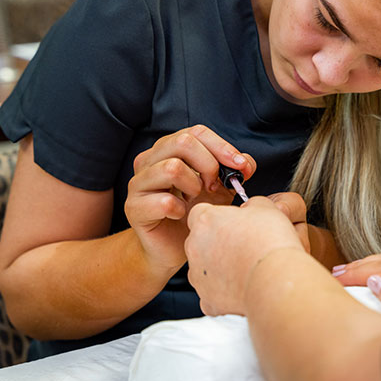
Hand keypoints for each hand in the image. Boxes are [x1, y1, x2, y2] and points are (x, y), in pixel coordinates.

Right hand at [125, 124, 255, 274]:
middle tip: (215, 186)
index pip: (196, 132)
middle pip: (183, 142)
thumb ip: (234, 169)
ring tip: (195, 199)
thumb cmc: (194, 213)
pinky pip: (163, 201)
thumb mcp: (221, 187)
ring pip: (172, 167)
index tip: (240, 166)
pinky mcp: (134, 207)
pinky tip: (182, 215)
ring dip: (193, 185)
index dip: (222, 147)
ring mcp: (139, 183)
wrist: (171, 247)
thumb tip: (246, 162)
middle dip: (209, 164)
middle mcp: (150, 161)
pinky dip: (180, 210)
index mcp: (169, 150)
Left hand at [185, 197, 305, 315]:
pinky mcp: (207, 300)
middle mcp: (195, 248)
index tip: (234, 223)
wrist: (275, 280)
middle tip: (244, 245)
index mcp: (205, 221)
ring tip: (247, 267)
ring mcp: (198, 276)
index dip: (219, 217)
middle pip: (201, 241)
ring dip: (221, 267)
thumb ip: (251, 204)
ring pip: (206, 268)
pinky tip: (244, 286)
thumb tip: (250, 208)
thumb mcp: (265, 207)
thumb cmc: (270, 243)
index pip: (200, 213)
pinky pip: (213, 293)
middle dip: (218, 242)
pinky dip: (225, 291)